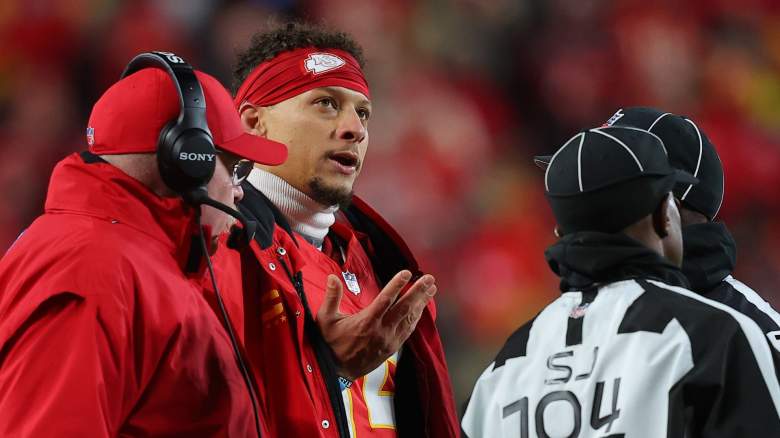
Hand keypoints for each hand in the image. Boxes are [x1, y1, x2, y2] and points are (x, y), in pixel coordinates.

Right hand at [316, 270, 436, 380]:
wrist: (337, 371)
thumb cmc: (330, 343)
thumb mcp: (325, 319)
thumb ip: (331, 297)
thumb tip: (333, 277)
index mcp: (366, 322)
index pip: (385, 300)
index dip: (397, 285)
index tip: (406, 273)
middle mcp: (381, 330)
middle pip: (404, 308)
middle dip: (418, 292)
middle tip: (429, 278)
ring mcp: (389, 340)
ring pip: (409, 319)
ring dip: (421, 303)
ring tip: (431, 289)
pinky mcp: (392, 347)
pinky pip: (408, 330)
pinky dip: (416, 318)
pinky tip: (421, 309)